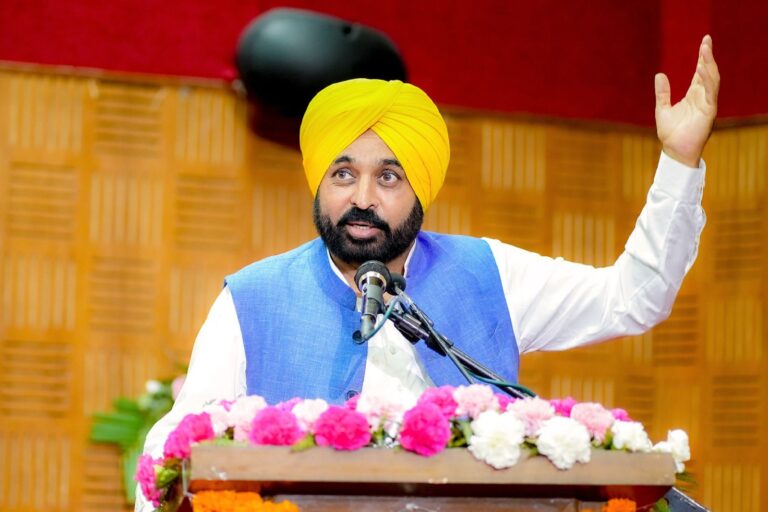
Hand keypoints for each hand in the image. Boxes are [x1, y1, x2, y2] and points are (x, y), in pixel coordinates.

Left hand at [655, 35, 719, 167]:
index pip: (700, 72)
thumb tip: (659, 74)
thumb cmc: (670, 133)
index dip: (702, 58)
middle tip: (706, 40)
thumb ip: (662, 93)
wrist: (674, 150)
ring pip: (712, 80)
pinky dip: (707, 81)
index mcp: (694, 95)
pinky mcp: (708, 112)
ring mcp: (707, 104)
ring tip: (705, 49)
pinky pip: (710, 93)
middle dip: (708, 56)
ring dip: (709, 64)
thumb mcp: (662, 108)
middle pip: (708, 72)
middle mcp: (703, 97)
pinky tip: (702, 69)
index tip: (704, 42)